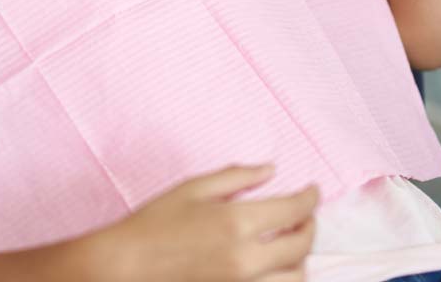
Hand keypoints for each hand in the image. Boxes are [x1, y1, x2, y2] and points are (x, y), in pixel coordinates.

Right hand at [88, 165, 317, 281]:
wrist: (127, 265)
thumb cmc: (154, 223)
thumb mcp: (192, 188)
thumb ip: (236, 177)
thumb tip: (270, 170)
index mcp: (237, 222)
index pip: (294, 210)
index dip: (310, 198)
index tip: (313, 190)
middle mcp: (247, 258)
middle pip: (302, 245)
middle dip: (310, 226)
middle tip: (305, 214)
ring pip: (296, 277)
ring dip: (301, 258)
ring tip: (290, 243)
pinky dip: (283, 278)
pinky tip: (274, 266)